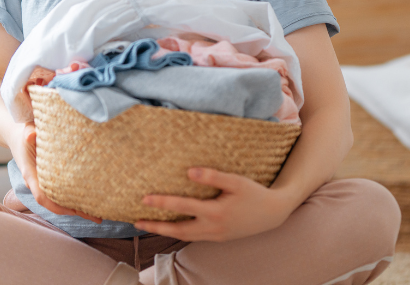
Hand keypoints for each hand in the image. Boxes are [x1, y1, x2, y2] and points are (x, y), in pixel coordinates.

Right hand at [6, 122, 101, 222]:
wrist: (18, 137)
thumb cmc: (24, 133)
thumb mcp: (25, 132)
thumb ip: (28, 133)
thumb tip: (32, 134)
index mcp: (31, 175)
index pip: (41, 196)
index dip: (55, 205)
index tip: (72, 211)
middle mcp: (37, 183)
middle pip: (54, 204)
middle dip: (73, 212)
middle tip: (96, 218)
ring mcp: (44, 183)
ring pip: (60, 202)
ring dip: (78, 209)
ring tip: (99, 216)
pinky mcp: (51, 180)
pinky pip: (63, 194)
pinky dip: (76, 199)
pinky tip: (92, 202)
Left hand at [134, 167, 291, 241]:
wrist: (273, 214)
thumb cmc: (254, 194)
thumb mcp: (236, 181)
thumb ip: (213, 176)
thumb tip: (189, 171)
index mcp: (216, 212)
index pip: (183, 207)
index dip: (163, 202)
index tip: (145, 198)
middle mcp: (212, 227)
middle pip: (178, 229)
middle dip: (156, 225)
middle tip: (136, 221)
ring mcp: (215, 235)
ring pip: (184, 236)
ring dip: (164, 231)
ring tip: (147, 225)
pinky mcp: (218, 237)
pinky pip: (193, 237)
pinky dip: (178, 233)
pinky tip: (170, 227)